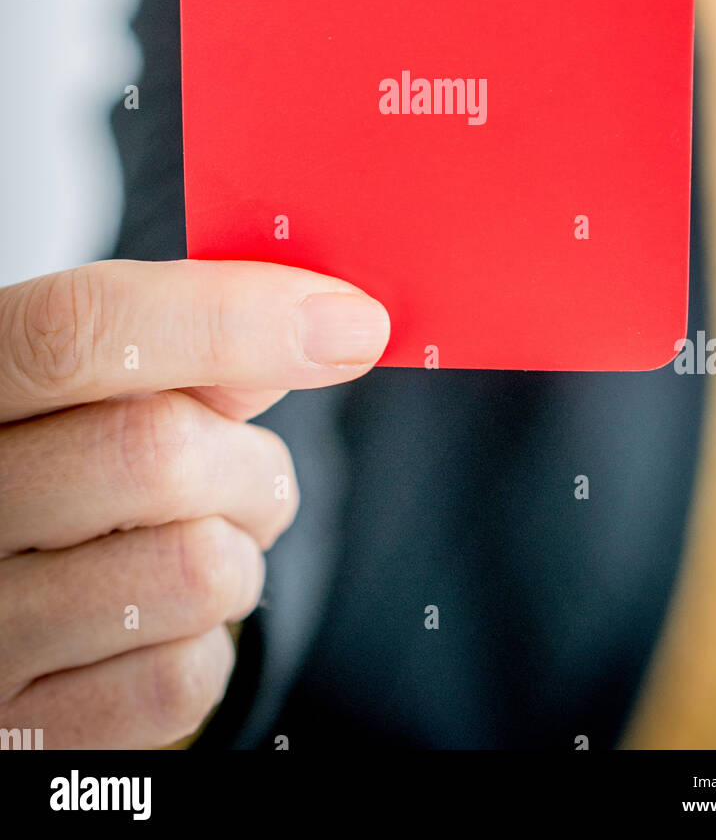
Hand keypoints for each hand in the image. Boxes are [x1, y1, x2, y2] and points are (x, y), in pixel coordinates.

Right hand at [0, 258, 389, 748]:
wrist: (6, 603)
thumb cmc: (68, 463)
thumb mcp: (98, 388)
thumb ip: (188, 349)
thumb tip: (320, 326)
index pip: (76, 332)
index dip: (225, 317)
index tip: (348, 322)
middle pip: (158, 450)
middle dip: (250, 459)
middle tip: (248, 472)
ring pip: (197, 569)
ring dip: (240, 553)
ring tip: (199, 543)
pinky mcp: (26, 732)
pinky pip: (184, 678)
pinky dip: (208, 643)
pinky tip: (164, 620)